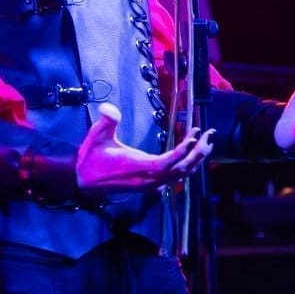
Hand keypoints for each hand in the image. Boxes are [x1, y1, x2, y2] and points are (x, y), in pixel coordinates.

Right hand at [75, 103, 213, 196]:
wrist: (84, 183)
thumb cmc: (91, 159)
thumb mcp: (95, 137)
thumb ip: (105, 122)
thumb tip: (109, 109)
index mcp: (135, 166)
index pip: (166, 162)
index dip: (182, 151)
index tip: (195, 135)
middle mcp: (147, 179)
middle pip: (180, 169)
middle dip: (198, 153)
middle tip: (210, 135)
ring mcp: (150, 184)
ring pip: (180, 175)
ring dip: (196, 159)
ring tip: (207, 142)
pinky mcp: (150, 185)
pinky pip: (175, 177)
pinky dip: (187, 166)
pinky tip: (194, 155)